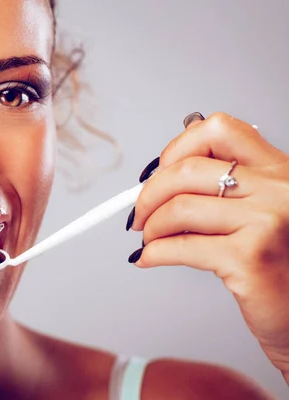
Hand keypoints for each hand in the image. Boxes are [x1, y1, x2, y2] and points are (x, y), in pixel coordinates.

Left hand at [128, 112, 288, 382]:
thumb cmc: (281, 265)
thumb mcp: (262, 212)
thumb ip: (226, 190)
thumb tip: (158, 179)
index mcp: (279, 169)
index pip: (218, 129)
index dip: (176, 148)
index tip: (156, 172)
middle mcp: (279, 188)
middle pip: (188, 169)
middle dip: (149, 193)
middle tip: (139, 214)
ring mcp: (268, 221)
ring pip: (180, 207)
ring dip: (151, 226)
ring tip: (149, 239)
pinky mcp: (251, 258)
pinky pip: (182, 246)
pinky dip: (154, 252)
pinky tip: (149, 258)